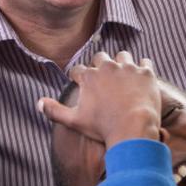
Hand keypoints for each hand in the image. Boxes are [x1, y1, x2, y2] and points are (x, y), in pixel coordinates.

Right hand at [38, 51, 161, 147]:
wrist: (133, 130)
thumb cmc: (103, 128)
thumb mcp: (74, 121)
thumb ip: (54, 111)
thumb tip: (38, 103)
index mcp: (89, 76)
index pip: (78, 69)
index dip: (77, 77)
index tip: (80, 83)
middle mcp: (107, 67)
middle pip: (100, 57)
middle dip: (100, 65)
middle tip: (104, 78)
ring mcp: (128, 68)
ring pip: (123, 56)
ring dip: (122, 63)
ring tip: (124, 75)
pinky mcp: (146, 73)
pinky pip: (145, 62)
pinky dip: (143, 69)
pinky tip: (141, 78)